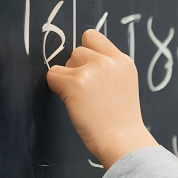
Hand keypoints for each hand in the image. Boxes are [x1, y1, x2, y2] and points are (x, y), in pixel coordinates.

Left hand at [46, 29, 158, 167]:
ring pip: (64, 64)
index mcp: (123, 61)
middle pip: (77, 50)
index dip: (86, 52)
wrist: (122, 141)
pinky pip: (52, 76)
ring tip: (82, 100)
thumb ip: (109, 69)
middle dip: (76, 69)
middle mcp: (108, 62)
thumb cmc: (121, 121)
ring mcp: (91, 71)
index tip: (88, 70)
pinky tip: (71, 102)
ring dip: (66, 79)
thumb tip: (80, 61)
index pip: (93, 37)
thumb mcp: (125, 85)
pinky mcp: (75, 83)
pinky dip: (56, 88)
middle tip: (87, 93)